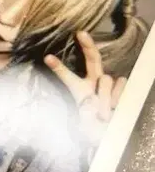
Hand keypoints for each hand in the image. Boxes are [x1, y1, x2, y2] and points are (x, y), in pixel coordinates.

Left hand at [45, 31, 126, 146]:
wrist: (110, 139)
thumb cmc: (93, 130)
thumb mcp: (82, 121)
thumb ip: (86, 106)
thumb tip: (94, 96)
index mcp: (80, 89)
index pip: (68, 75)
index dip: (59, 67)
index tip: (47, 57)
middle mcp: (94, 84)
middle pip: (93, 60)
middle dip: (88, 46)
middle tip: (80, 33)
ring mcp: (110, 86)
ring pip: (106, 80)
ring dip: (104, 97)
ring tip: (103, 114)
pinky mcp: (124, 90)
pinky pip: (121, 85)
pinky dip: (117, 97)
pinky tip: (116, 108)